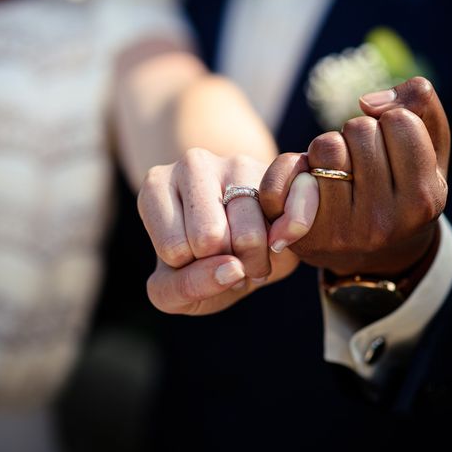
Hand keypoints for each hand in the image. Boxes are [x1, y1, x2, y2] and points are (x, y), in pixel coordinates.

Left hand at [138, 148, 318, 314]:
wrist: (237, 246)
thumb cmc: (197, 264)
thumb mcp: (172, 290)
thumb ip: (184, 289)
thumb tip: (233, 269)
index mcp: (155, 186)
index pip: (174, 249)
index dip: (189, 268)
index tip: (194, 257)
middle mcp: (193, 163)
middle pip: (210, 237)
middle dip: (223, 263)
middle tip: (225, 257)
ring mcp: (239, 161)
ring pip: (249, 233)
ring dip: (255, 261)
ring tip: (246, 253)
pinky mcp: (281, 167)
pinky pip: (295, 204)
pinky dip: (294, 232)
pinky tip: (280, 238)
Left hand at [260, 77, 449, 276]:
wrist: (374, 256)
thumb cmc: (403, 190)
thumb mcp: (432, 151)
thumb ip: (420, 104)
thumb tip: (367, 102)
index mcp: (423, 200)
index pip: (399, 121)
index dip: (390, 121)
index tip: (390, 145)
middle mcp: (383, 221)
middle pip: (359, 130)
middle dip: (359, 135)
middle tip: (362, 161)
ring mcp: (341, 232)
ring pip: (325, 147)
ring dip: (329, 149)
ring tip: (340, 172)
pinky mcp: (303, 235)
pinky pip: (286, 173)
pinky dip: (291, 167)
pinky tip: (306, 181)